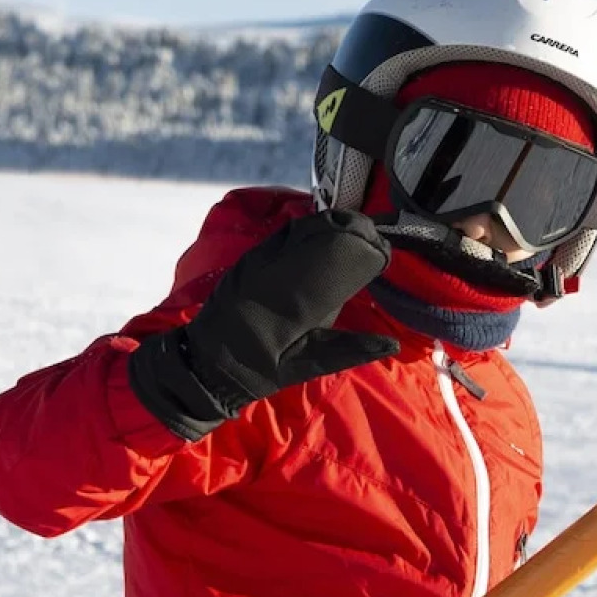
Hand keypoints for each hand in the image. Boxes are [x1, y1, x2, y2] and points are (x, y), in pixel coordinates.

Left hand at [130, 210, 400, 440]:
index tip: (383, 253)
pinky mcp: (251, 257)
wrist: (206, 361)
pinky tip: (328, 228)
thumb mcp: (306, 366)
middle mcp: (274, 276)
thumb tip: (391, 343)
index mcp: (291, 306)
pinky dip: (311, 227)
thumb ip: (349, 350)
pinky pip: (286, 234)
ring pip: (302, 231)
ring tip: (358, 229)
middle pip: (320, 239)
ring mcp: (259, 262)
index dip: (361, 253)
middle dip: (352, 233)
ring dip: (333, 225)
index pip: (334, 267)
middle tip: (376, 237)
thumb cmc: (260, 370)